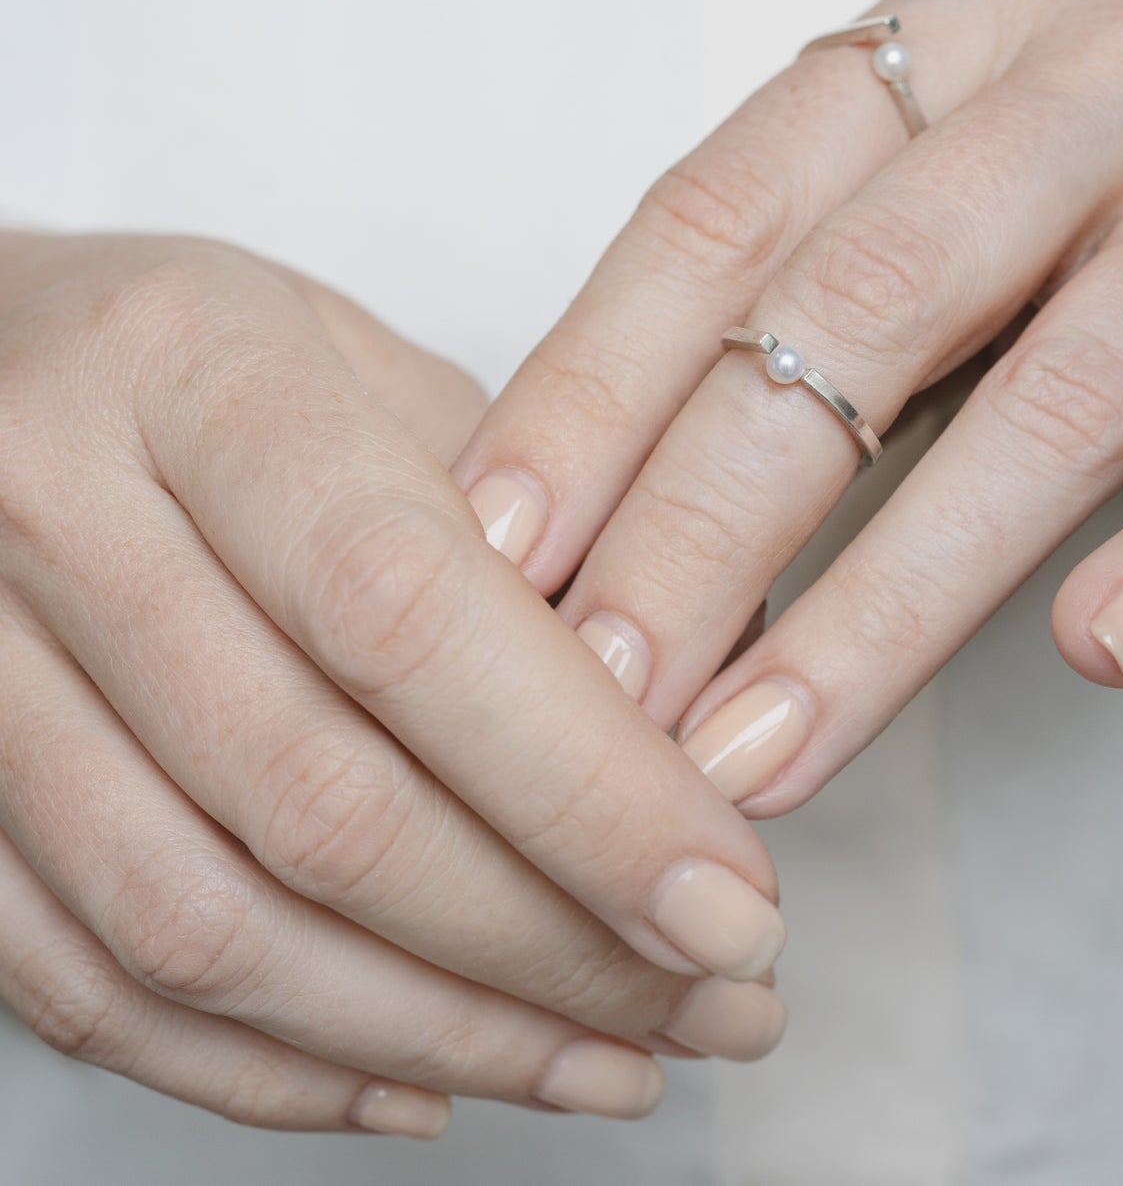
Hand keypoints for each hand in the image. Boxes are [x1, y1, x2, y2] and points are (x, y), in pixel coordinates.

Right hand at [0, 232, 785, 1136]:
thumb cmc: (215, 361)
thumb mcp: (376, 367)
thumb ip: (529, 518)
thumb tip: (700, 728)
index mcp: (191, 373)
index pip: (407, 612)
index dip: (585, 787)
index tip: (734, 903)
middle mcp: (46, 515)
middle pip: (317, 801)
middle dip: (548, 944)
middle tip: (715, 1000)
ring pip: (203, 930)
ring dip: (438, 1034)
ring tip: (613, 1062)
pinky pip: (87, 986)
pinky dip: (271, 1067)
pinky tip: (423, 1081)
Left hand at [453, 0, 1122, 817]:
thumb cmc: (1112, 178)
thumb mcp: (941, 171)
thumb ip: (792, 298)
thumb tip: (589, 521)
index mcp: (947, 32)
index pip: (724, 209)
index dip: (591, 386)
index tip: (494, 558)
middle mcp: (1101, 78)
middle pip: (864, 305)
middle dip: (708, 521)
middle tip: (602, 700)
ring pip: (1063, 399)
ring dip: (890, 602)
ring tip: (765, 758)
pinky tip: (1101, 656)